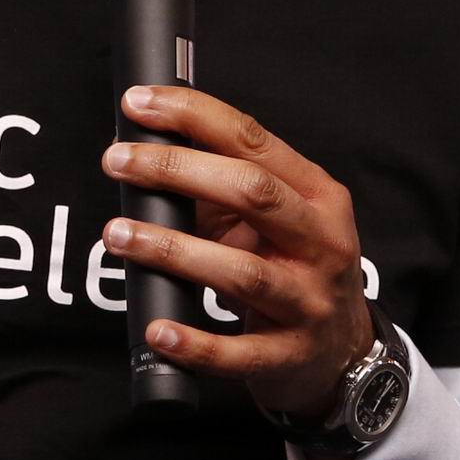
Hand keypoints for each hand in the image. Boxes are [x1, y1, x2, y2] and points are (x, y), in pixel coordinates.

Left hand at [101, 85, 375, 425]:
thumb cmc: (293, 269)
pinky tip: (158, 329)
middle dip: (176, 171)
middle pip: (252, 193)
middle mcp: (322, 242)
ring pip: (241, 271)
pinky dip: (195, 342)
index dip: (194, 117)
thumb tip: (145, 155)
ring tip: (118, 235)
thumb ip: (219, 191)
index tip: (139, 104)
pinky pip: (239, 352)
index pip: (253, 141)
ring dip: (172, 250)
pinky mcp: (290, 355)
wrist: (341, 351)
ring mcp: (309, 301)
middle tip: (117, 162)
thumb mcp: (272, 222)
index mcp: (317, 195)